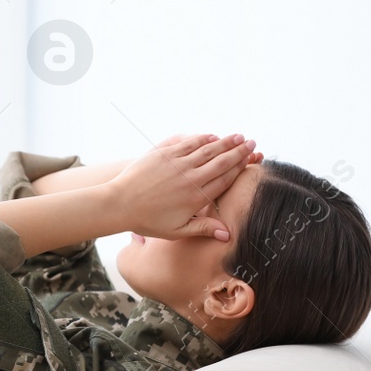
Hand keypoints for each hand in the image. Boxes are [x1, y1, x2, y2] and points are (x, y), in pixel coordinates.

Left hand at [110, 133, 257, 240]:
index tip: (252, 159)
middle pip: (221, 160)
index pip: (225, 178)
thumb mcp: (177, 231)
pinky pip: (187, 142)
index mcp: (196, 197)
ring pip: (207, 148)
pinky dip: (201, 138)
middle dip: (238, 151)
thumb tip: (228, 235)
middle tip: (252, 143)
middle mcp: (190, 177)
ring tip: (238, 136)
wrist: (119, 204)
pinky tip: (210, 136)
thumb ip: (203, 229)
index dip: (240, 167)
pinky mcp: (163, 153)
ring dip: (224, 141)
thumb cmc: (147, 220)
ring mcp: (176, 163)